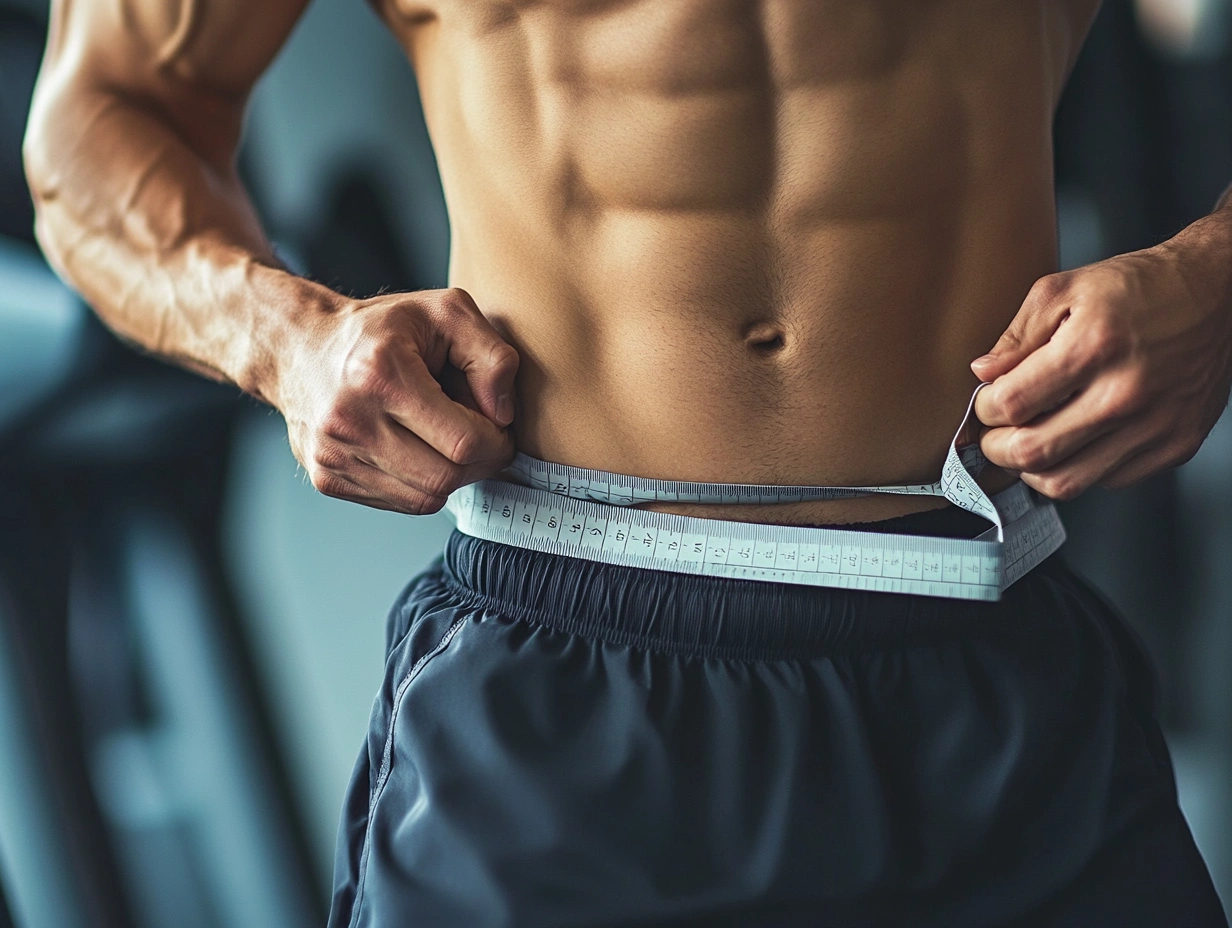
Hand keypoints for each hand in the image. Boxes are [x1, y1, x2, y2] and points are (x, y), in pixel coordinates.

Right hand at [277, 287, 518, 513]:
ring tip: (448, 441)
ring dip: (453, 477)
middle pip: (446, 478)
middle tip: (484, 438)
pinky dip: (422, 485)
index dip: (497, 440)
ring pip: (425, 499)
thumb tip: (504, 414)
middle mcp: (350, 421)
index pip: (463, 442)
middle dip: (481, 463)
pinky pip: (400, 504)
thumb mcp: (446, 311)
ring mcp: (334, 456)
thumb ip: (491, 354)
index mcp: (381, 375)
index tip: (498, 424)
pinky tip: (418, 451)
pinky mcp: (328, 479)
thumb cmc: (380, 329)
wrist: (300, 347)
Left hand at [971, 228, 1231, 499]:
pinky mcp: (1175, 445)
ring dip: (1033, 469)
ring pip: (1066, 482)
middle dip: (997, 448)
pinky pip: (1108, 481)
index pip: (1012, 405)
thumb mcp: (1066, 290)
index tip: (987, 405)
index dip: (985, 410)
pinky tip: (1077, 442)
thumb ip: (1017, 335)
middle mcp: (1126, 392)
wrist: (1218, 293)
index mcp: (1093, 347)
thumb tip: (984, 374)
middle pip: (1033, 452)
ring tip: (1029, 444)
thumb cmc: (1143, 287)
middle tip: (995, 435)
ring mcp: (1154, 425)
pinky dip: (1081, 469)